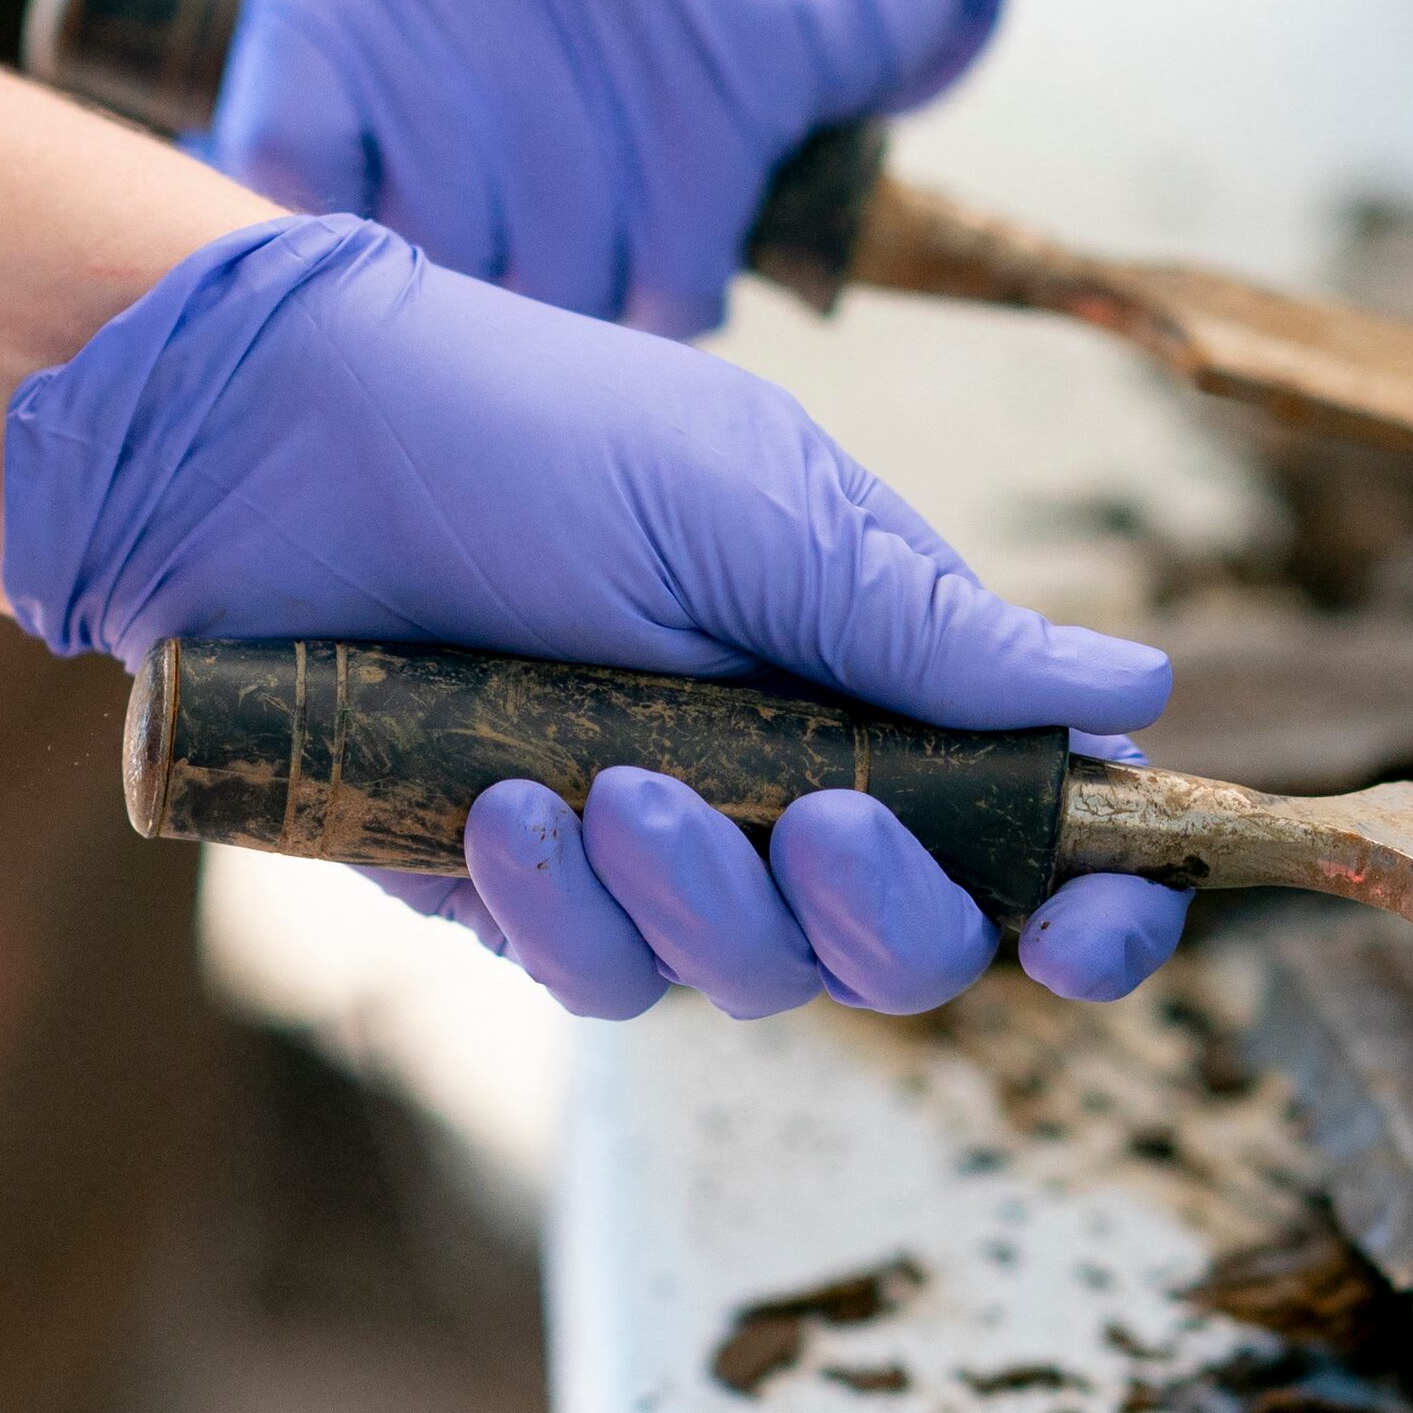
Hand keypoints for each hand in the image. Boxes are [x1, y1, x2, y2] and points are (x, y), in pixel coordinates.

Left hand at [8, 217, 1185, 1015]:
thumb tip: (1137, 693)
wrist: (276, 445)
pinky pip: (588, 977)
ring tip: (598, 781)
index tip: (1095, 931)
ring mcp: (651, 846)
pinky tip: (494, 814)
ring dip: (696, 902)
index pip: (1032, 833)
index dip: (1092, 905)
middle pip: (909, 950)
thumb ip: (927, 624)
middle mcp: (784, 780)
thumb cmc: (528, 430)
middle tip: (815, 819)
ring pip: (749, 982)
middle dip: (879, 911)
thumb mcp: (751, 501)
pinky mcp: (517, 893)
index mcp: (876, 675)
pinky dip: (558, 914)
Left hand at [205, 0, 1003, 336]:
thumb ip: (330, 109)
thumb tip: (211, 284)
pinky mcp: (732, 18)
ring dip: (582, 306)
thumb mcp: (428, 4)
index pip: (282, 147)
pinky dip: (673, 298)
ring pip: (554, 237)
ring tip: (601, 300)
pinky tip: (672, 294)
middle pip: (425, 212)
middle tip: (519, 301)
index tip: (389, 293)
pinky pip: (675, 236)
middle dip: (478, 290)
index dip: (340, 256)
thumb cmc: (573, 7)